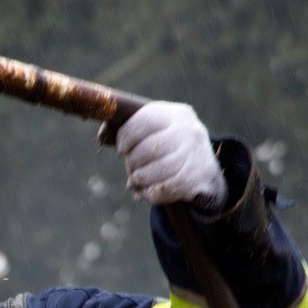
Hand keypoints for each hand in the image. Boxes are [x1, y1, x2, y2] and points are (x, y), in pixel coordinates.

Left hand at [112, 101, 226, 211]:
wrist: (205, 173)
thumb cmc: (169, 149)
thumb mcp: (155, 133)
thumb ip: (129, 131)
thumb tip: (102, 136)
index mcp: (175, 115)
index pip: (144, 121)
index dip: (126, 137)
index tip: (121, 150)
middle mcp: (188, 131)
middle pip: (148, 148)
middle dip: (133, 161)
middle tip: (132, 167)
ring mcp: (195, 155)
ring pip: (156, 170)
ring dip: (140, 178)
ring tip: (137, 179)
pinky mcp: (198, 178)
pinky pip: (165, 189)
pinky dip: (149, 193)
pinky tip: (145, 192)